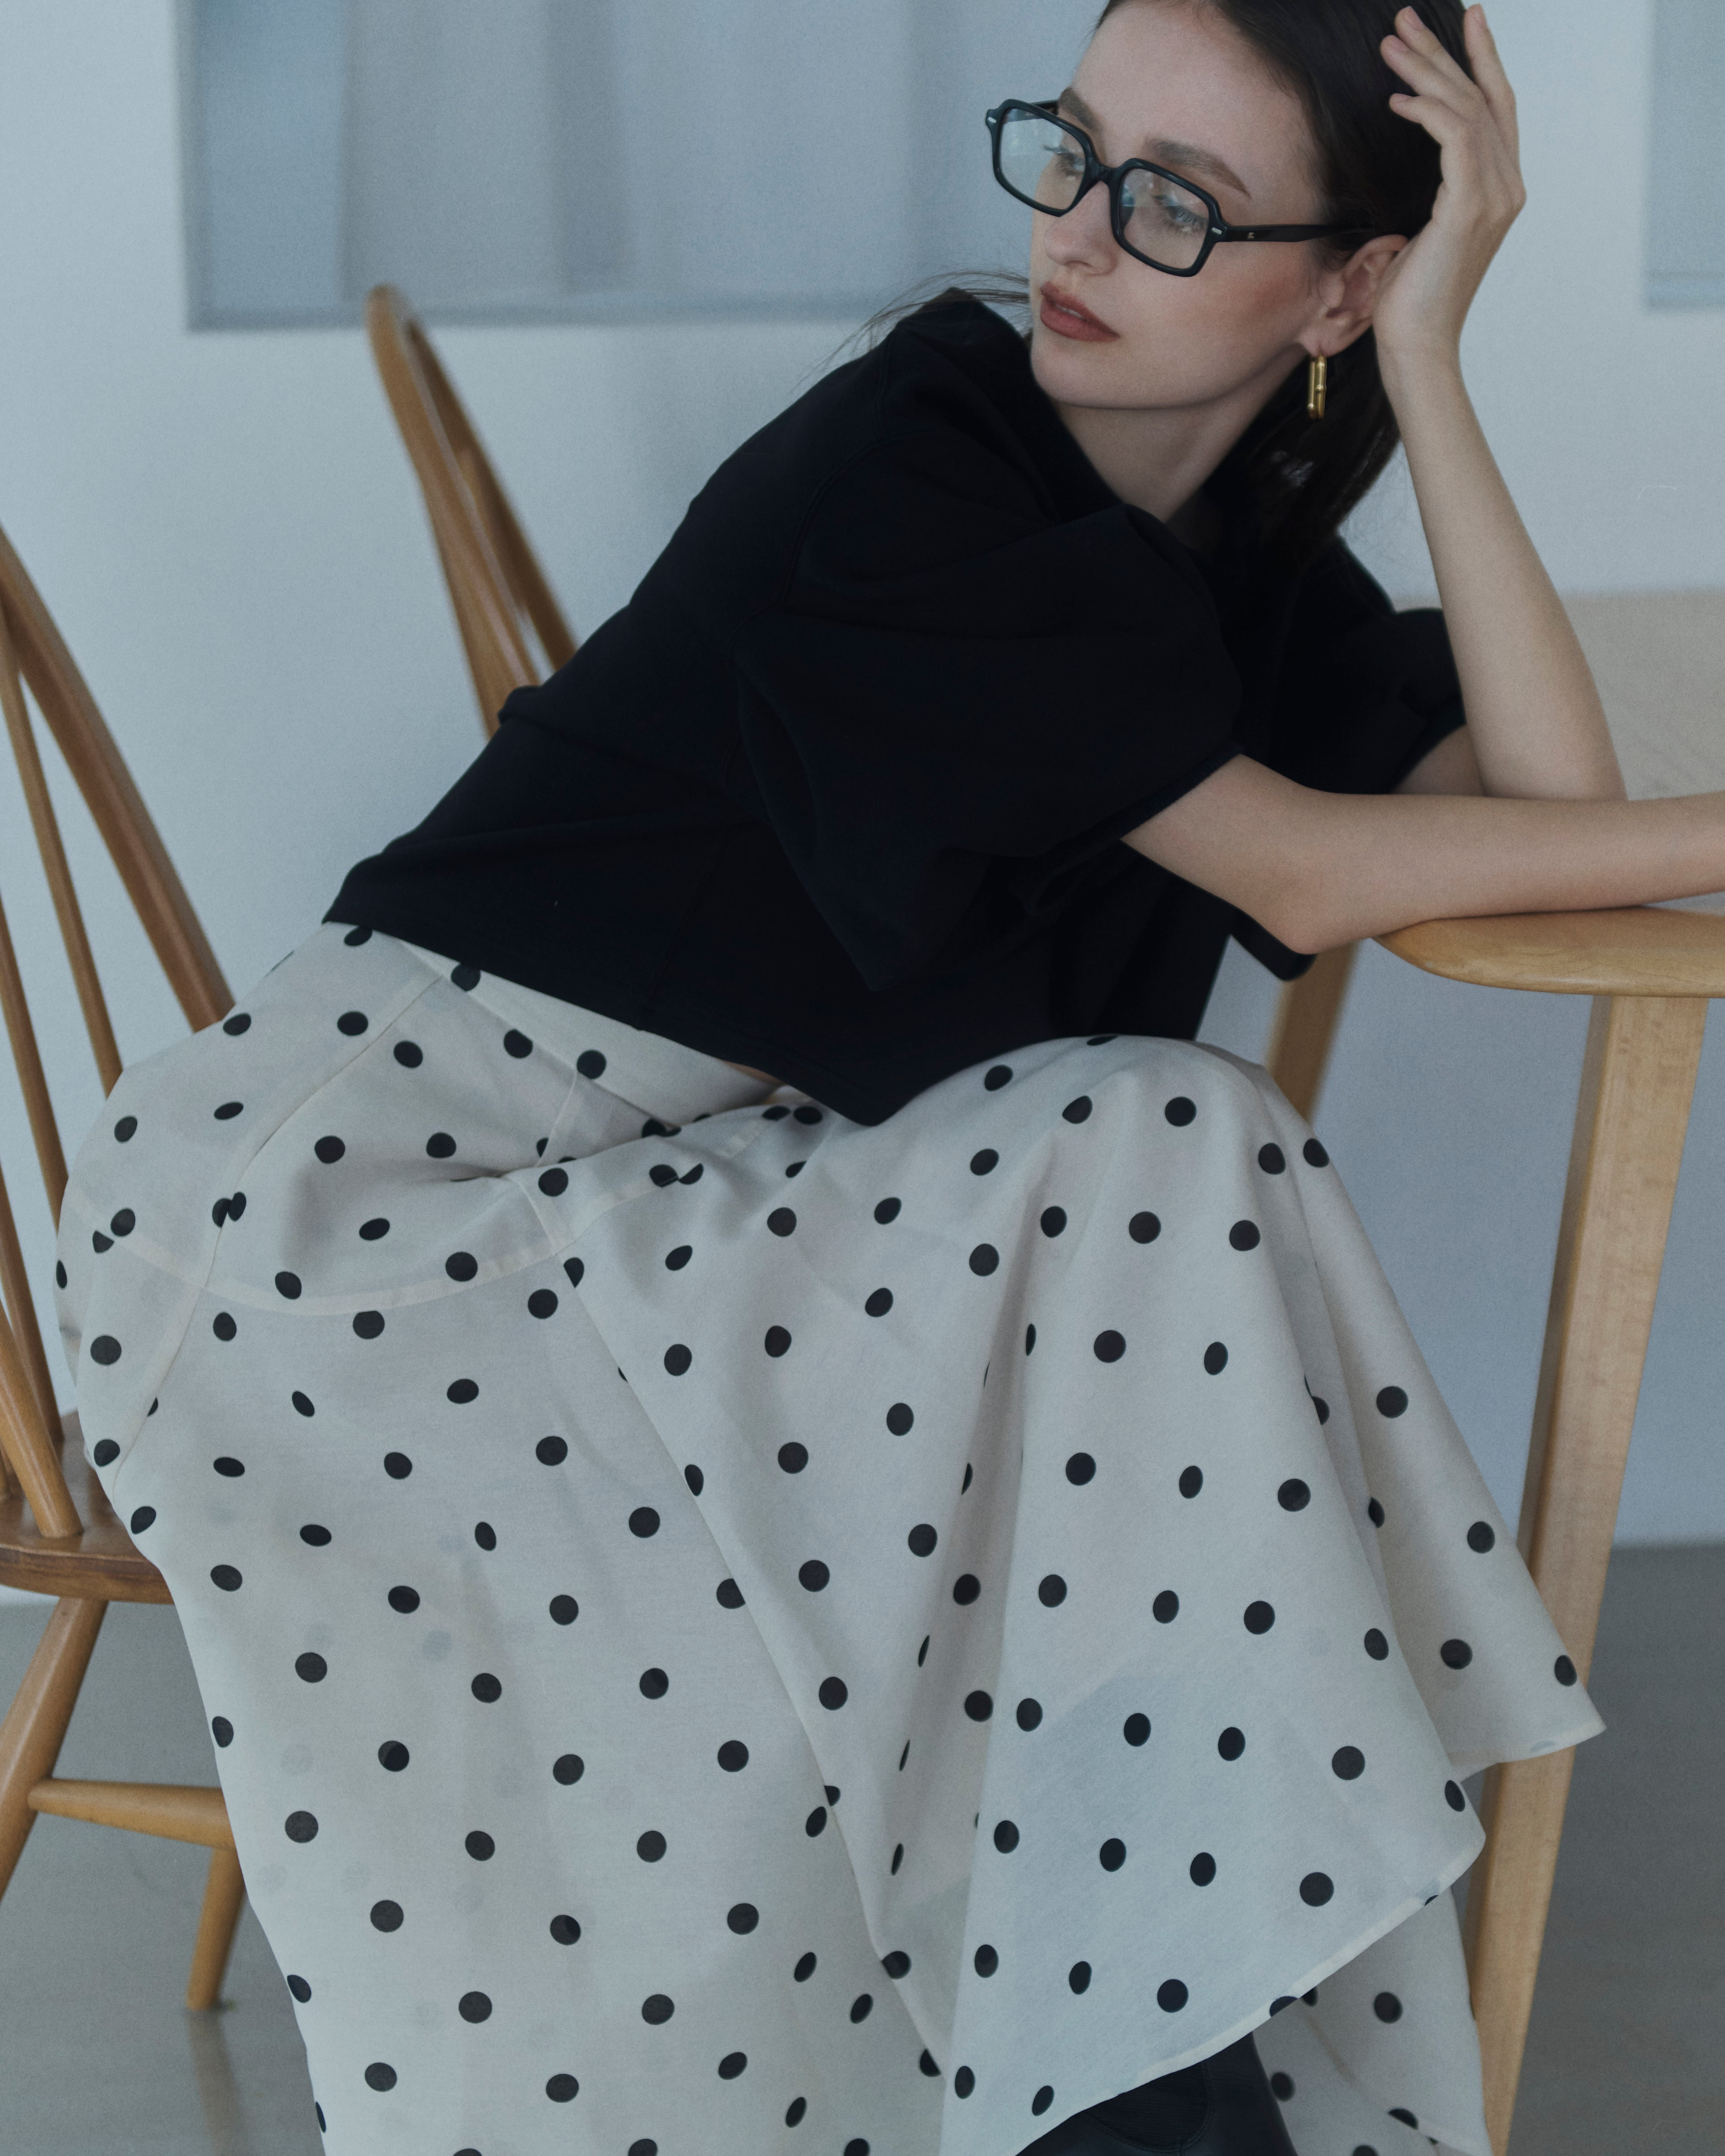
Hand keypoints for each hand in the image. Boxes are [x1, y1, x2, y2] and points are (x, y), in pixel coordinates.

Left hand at [1368, 5, 1524, 366]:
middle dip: (1444, 53)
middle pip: (1480, 97)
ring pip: (1466, 110)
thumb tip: (1424, 165)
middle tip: (1407, 20)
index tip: (1464, 21)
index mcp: (1501, 187)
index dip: (1482, 59)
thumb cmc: (1412, 297)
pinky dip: (1427, 113)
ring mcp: (1494, 196)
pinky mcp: (1469, 209)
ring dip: (1426, 73)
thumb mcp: (1426, 232)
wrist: (1418, 344)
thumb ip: (1439, 192)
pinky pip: (1456, 139)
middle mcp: (1507, 185)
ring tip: (1390, 47)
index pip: (1497, 107)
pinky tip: (1398, 100)